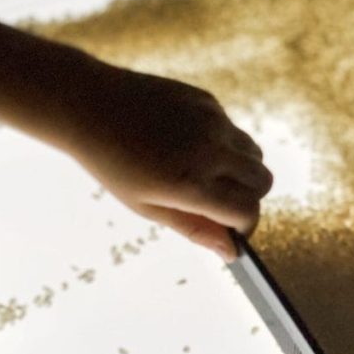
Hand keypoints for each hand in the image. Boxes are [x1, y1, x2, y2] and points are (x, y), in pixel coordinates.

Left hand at [60, 58, 272, 259]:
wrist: (89, 105)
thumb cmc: (113, 165)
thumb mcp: (148, 207)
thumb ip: (195, 229)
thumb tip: (232, 253)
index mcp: (190, 183)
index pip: (247, 210)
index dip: (245, 226)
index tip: (234, 231)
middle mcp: (208, 149)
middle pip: (263, 181)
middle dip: (250, 198)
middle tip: (222, 205)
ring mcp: (211, 121)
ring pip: (254, 154)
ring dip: (242, 171)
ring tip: (206, 175)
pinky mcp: (207, 100)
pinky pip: (233, 131)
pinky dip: (223, 145)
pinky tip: (187, 145)